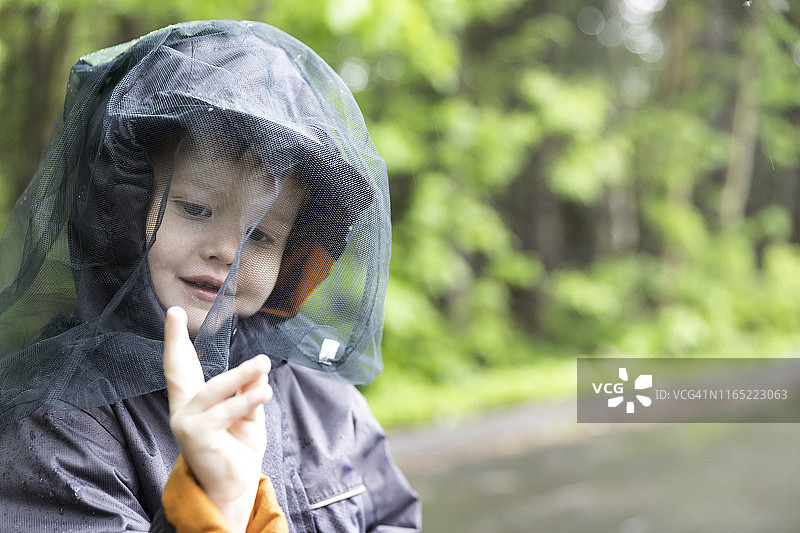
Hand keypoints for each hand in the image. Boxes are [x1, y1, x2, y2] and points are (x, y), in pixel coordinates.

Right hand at [163, 306, 271, 532]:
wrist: (234, 487)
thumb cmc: (236, 450)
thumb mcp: (247, 414)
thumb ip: (247, 390)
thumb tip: (257, 367)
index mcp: (193, 401)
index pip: (183, 366)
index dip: (177, 341)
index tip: (173, 313)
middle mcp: (183, 408)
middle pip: (176, 369)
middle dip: (173, 341)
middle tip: (175, 313)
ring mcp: (186, 421)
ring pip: (214, 389)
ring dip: (241, 374)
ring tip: (263, 362)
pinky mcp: (196, 434)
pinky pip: (226, 411)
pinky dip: (246, 400)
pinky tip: (264, 391)